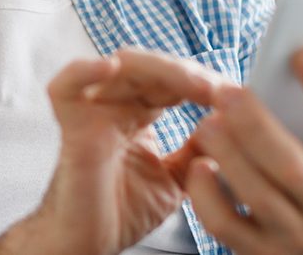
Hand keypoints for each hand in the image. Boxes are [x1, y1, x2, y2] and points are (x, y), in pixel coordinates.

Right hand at [0, 47, 228, 254]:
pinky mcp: (72, 127)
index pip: (172, 80)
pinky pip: (66, 88)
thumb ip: (199, 151)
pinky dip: (84, 71)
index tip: (236, 96)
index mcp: (138, 113)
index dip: (203, 81)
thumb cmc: (122, 213)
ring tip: (194, 84)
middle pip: (151, 66)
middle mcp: (115, 106)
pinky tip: (110, 67)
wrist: (90, 245)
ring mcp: (93, 112)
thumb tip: (229, 125)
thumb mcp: (178, 179)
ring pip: (122, 66)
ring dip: (162, 68)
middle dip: (190, 73)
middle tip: (220, 89)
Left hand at [184, 47, 302, 254]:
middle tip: (227, 91)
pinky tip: (199, 166)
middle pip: (291, 166)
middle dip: (255, 125)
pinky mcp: (261, 252)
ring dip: (227, 154)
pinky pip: (226, 225)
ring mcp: (296, 235)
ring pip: (256, 194)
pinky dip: (206, 196)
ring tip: (207, 122)